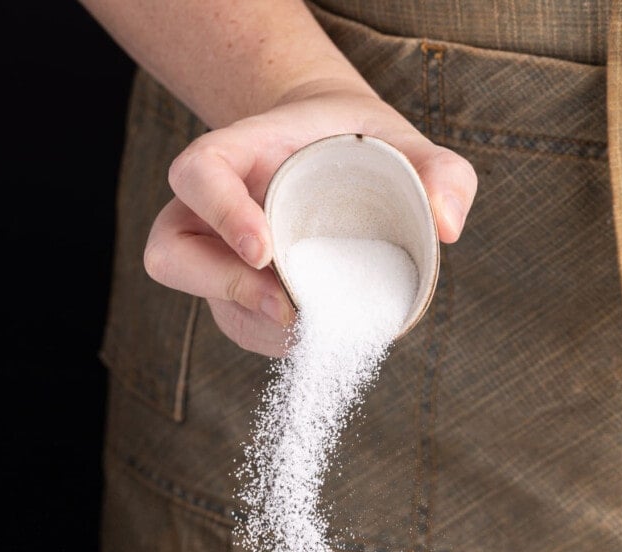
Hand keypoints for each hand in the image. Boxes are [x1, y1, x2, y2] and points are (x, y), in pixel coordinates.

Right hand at [144, 83, 477, 355]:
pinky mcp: (232, 293)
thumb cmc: (363, 146)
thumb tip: (447, 228)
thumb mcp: (408, 142)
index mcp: (237, 153)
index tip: (265, 249)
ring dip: (250, 322)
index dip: (219, 212)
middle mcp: (209, 207)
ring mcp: (215, 253)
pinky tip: (312, 334)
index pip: (198, 174)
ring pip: (202, 299)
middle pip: (173, 254)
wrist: (336, 157)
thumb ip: (442, 171)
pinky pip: (236, 325)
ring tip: (307, 326)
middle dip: (226, 289)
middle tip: (289, 308)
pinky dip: (269, 339)